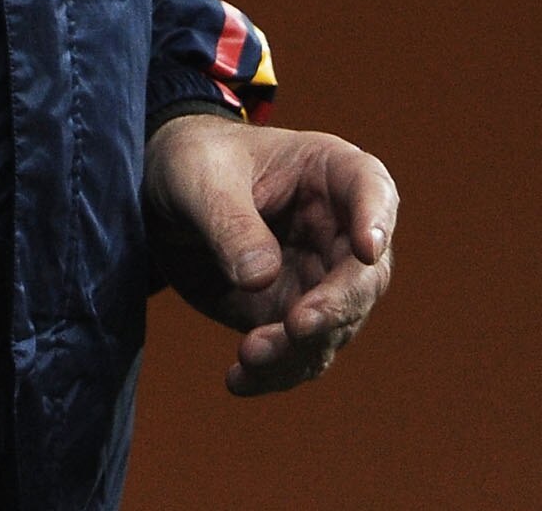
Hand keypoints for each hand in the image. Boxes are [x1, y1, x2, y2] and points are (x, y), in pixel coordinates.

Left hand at [143, 113, 397, 396]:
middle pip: (364, 276)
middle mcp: (337, 229)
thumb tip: (260, 279)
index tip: (368, 249)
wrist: (164, 197)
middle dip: (336, 307)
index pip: (372, 188)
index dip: (377, 219)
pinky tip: (239, 380)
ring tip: (250, 356)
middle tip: (297, 326)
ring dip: (299, 349)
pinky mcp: (290, 316)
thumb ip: (230, 222)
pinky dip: (274, 373)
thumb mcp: (199, 175)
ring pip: (334, 327)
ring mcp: (318, 278)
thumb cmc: (192, 161)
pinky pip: (298, 355)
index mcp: (327, 171)